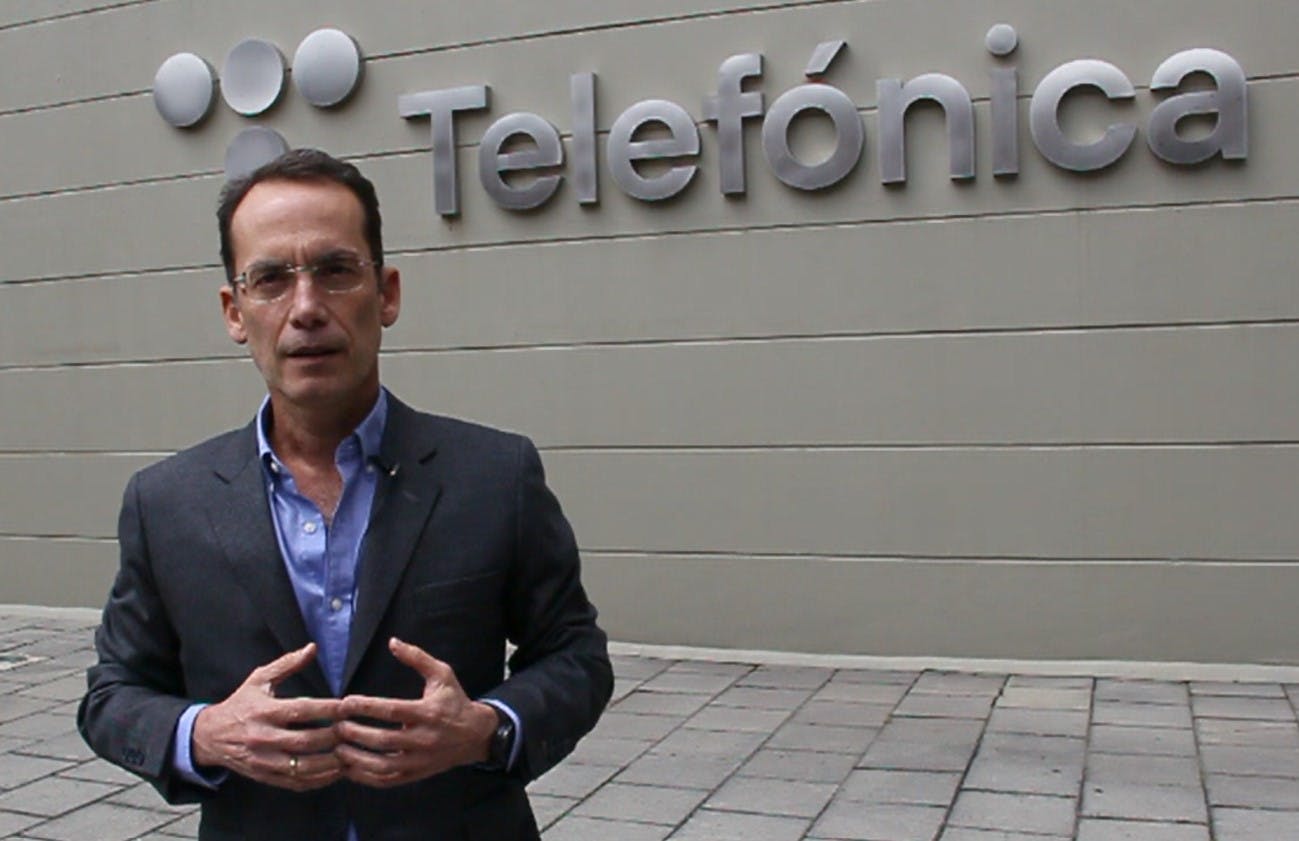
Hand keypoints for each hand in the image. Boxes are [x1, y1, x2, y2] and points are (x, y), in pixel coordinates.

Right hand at [191, 643, 343, 791]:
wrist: (210, 736)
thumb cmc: (241, 704)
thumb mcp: (259, 680)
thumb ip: (287, 664)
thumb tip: (312, 648)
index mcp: (264, 712)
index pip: (300, 710)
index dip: (326, 709)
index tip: (347, 706)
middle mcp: (262, 737)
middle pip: (304, 741)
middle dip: (331, 737)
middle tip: (352, 731)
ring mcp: (263, 760)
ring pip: (301, 766)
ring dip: (328, 762)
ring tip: (348, 754)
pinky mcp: (265, 776)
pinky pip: (295, 782)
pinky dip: (318, 780)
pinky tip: (334, 771)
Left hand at [334, 638, 497, 787]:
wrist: (476, 735)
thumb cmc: (455, 701)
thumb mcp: (442, 675)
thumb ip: (417, 658)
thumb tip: (392, 641)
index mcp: (428, 713)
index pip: (392, 710)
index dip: (366, 707)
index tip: (345, 703)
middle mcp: (424, 739)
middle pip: (383, 740)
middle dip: (355, 733)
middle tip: (336, 727)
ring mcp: (419, 760)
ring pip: (382, 765)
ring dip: (356, 758)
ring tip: (338, 748)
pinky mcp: (416, 774)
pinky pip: (387, 780)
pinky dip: (366, 777)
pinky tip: (350, 768)